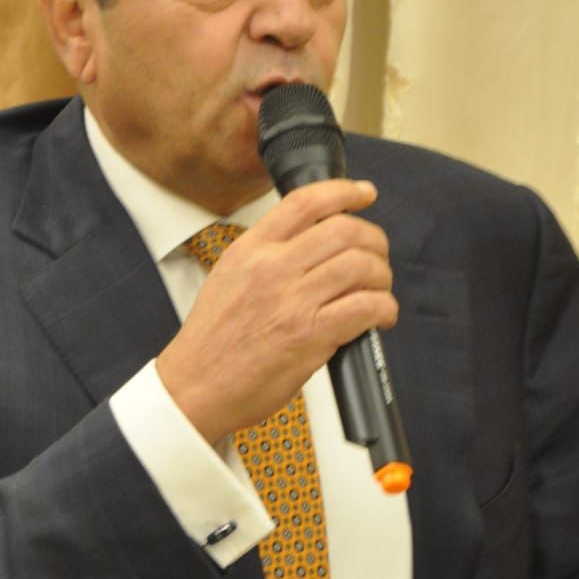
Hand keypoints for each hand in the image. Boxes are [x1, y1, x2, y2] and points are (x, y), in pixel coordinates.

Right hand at [156, 178, 396, 443]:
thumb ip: (266, 256)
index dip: (344, 191)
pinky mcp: (309, 335)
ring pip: (361, 265)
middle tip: (377, 257)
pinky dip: (383, 308)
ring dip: (381, 277)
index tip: (364, 194)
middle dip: (374, 241)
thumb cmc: (212, 341)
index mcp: (250, 249)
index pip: (305, 202)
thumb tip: (315, 246)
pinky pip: (365, 306)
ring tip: (378, 291)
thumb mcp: (228, 277)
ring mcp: (291, 300)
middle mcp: (271, 267)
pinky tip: (380, 317)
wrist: (194, 386)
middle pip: (344, 230)